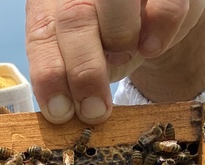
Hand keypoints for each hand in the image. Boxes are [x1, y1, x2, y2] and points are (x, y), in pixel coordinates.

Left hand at [25, 0, 204, 123]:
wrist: (150, 19)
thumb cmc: (104, 43)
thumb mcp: (78, 61)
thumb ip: (65, 78)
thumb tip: (61, 113)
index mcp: (50, 5)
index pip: (42, 37)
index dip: (49, 77)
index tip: (61, 113)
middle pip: (75, 18)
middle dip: (84, 72)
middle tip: (95, 110)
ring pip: (114, 2)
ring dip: (120, 41)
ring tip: (126, 58)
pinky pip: (162, 6)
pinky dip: (158, 28)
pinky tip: (151, 48)